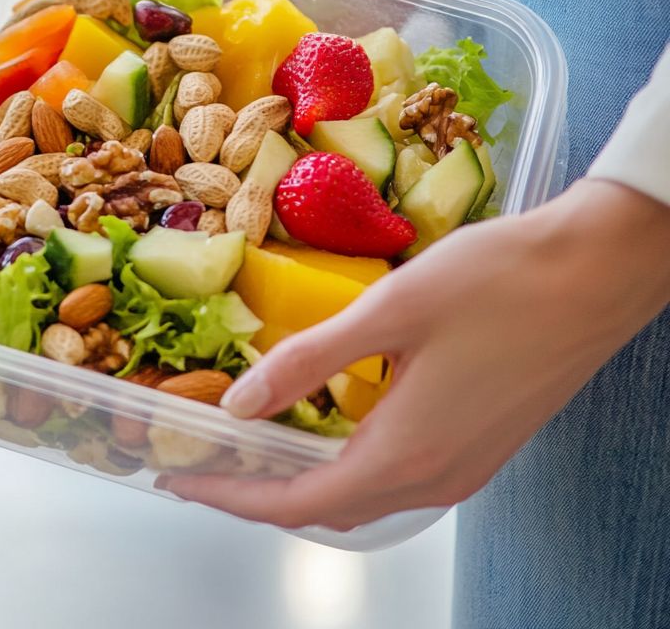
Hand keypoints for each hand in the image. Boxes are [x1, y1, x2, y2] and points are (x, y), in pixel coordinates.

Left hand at [158, 179, 669, 530]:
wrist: (597, 271)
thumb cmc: (499, 281)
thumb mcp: (388, 310)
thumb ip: (309, 360)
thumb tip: (240, 402)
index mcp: (407, 452)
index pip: (297, 502)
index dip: (232, 495)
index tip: (180, 481)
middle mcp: (436, 476)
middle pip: (326, 506)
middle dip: (258, 490)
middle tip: (203, 460)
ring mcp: (464, 467)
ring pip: (363, 493)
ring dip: (302, 477)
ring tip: (249, 445)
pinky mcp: (481, 446)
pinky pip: (396, 473)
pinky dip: (345, 462)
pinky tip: (323, 424)